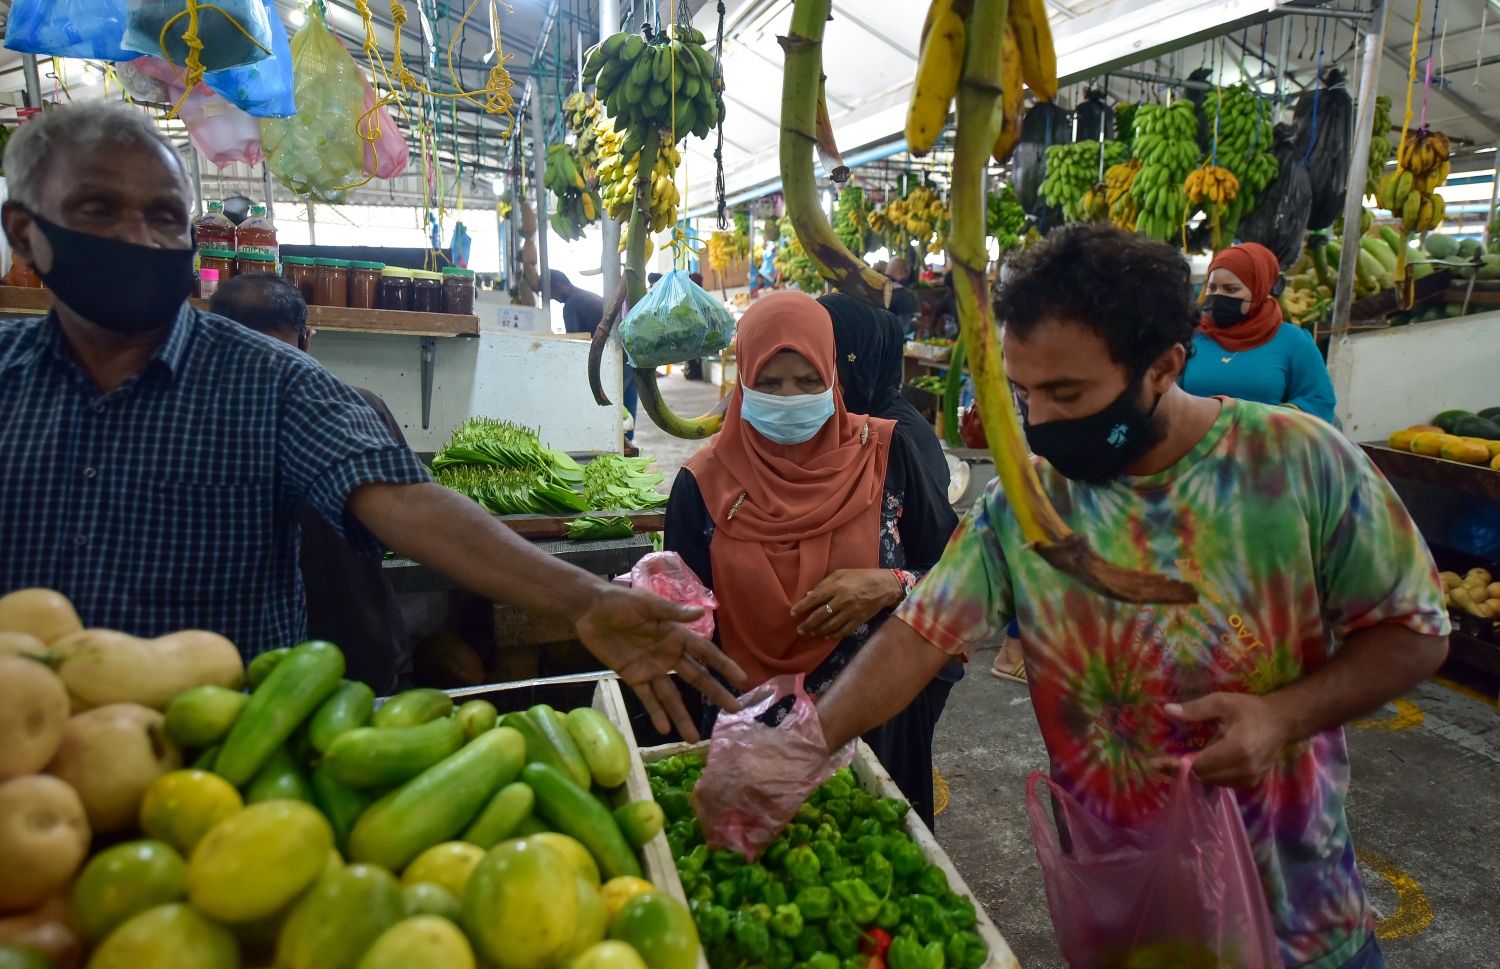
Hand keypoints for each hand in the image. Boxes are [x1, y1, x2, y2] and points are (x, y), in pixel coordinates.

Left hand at [574, 584, 747, 741]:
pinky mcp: (632, 677)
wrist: (589, 610)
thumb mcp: (646, 604)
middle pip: (695, 678)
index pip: (705, 653)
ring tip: (693, 738)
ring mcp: (651, 668)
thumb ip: (672, 612)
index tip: (742, 680)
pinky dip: (655, 713)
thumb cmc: (619, 602)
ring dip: (681, 716)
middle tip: (733, 710)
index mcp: (675, 635)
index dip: (723, 665)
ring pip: (671, 696)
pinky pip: (647, 698)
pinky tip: (664, 729)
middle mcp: (668, 655)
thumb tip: (702, 612)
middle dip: (714, 693)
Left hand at [791, 569, 904, 639]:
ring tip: (810, 632)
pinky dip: (833, 635)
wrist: (885, 586)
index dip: (802, 607)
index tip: (792, 613)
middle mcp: (842, 601)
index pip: (814, 599)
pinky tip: (826, 635)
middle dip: (807, 624)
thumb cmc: (861, 576)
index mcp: (837, 587)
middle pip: (820, 616)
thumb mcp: (841, 573)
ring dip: (818, 631)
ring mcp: (851, 612)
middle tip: (799, 629)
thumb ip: (824, 583)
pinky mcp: (859, 620)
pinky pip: (843, 631)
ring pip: (830, 626)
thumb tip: (809, 594)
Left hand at [1161, 692, 1294, 787]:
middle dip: (1180, 770)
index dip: (1175, 765)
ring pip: (1211, 782)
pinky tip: (1197, 765)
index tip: (1155, 762)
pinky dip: (1208, 775)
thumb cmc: (1251, 709)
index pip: (1199, 765)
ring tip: (1175, 763)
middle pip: (1203, 777)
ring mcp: (1250, 779)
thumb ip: (1195, 709)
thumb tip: (1167, 710)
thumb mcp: (1222, 702)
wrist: (1282, 722)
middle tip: (1161, 762)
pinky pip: (1222, 783)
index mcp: (1237, 749)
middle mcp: (1244, 769)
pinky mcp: (1251, 782)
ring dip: (1194, 774)